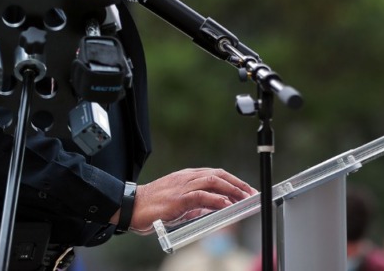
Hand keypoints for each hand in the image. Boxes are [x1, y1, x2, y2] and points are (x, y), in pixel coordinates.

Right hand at [122, 167, 256, 234]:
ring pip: (213, 181)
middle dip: (237, 183)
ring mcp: (183, 186)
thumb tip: (213, 209)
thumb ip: (196, 205)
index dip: (232, 181)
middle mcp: (187, 177)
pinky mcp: (179, 198)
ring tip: (244, 198)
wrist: (132, 207)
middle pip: (218, 174)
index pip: (215, 174)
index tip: (245, 189)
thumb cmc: (153, 207)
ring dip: (231, 189)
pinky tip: (227, 204)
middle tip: (251, 193)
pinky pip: (202, 196)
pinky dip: (217, 199)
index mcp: (187, 177)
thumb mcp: (179, 205)